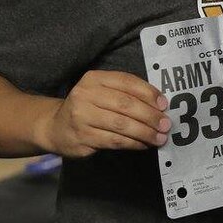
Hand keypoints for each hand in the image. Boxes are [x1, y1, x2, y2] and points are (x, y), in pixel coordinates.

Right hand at [40, 70, 170, 157]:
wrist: (56, 127)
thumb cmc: (89, 107)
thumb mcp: (103, 92)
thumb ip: (127, 93)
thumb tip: (160, 105)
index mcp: (94, 78)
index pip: (127, 82)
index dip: (149, 93)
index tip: (164, 105)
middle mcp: (85, 94)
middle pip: (126, 105)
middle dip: (150, 116)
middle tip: (166, 125)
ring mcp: (81, 116)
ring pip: (121, 125)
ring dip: (144, 132)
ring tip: (159, 138)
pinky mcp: (82, 137)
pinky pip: (114, 140)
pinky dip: (133, 143)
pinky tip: (143, 144)